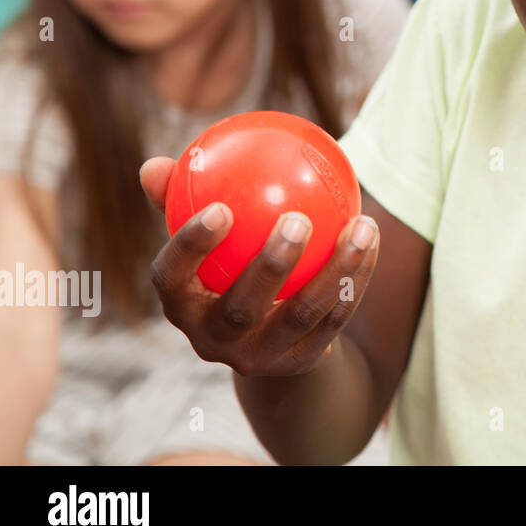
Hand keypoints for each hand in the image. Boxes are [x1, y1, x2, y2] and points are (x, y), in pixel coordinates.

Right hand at [139, 156, 380, 376]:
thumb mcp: (204, 242)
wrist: (264, 340)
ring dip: (335, 270)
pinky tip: (371, 240)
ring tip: (359, 226)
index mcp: (181, 305)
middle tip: (298, 219)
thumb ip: (183, 199)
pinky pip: (334, 319)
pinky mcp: (300, 361)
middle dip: (270, 265)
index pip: (171, 279)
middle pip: (241, 308)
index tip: (221, 207)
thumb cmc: (225, 267)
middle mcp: (213, 340)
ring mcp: (258, 356)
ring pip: (301, 315)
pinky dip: (356, 279)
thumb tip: (154, 163)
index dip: (190, 247)